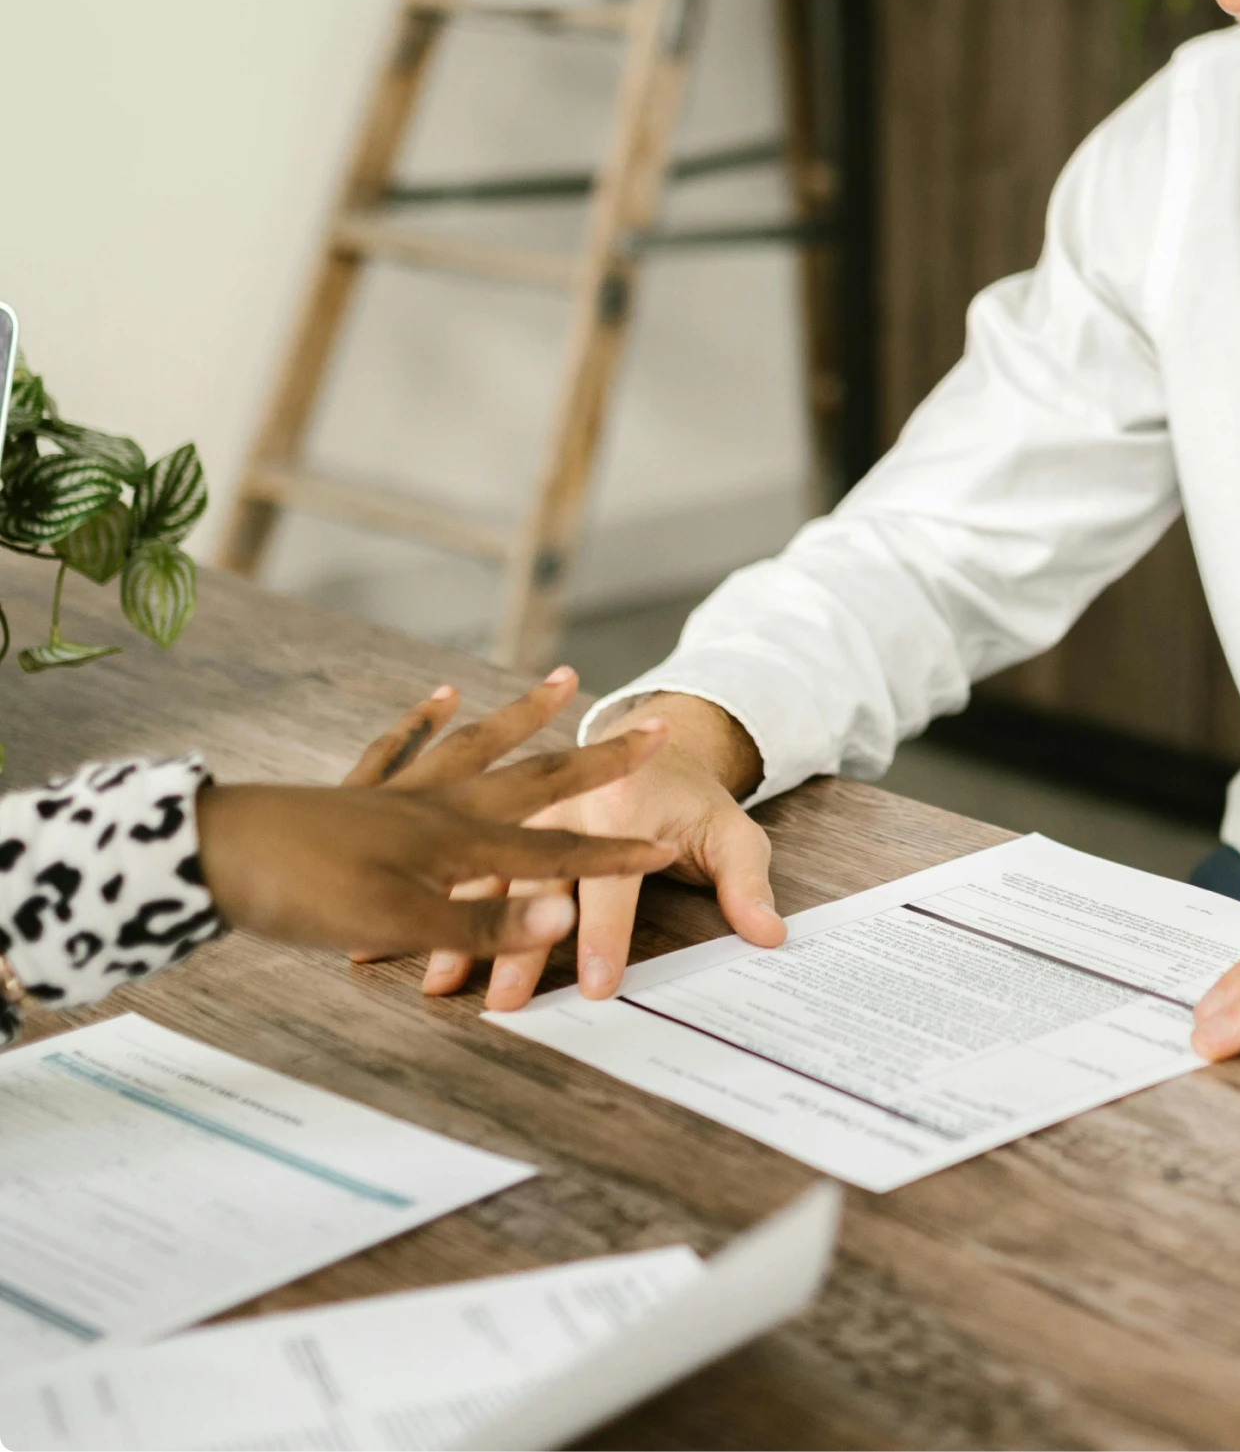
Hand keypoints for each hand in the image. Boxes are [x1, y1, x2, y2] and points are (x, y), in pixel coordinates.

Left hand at [196, 717, 678, 960]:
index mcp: (458, 841)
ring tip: (562, 681)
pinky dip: (423, 723)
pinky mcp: (355, 794)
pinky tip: (437, 700)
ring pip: (476, 747)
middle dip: (598, 759)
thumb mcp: (400, 922)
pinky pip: (399, 750)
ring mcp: (398, 793)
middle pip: (536, 778)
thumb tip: (568, 915)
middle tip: (651, 725)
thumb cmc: (306, 895)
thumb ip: (486, 917)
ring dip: (524, 718)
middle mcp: (440, 806)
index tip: (666, 844)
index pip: (556, 853)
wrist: (211, 856)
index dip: (613, 854)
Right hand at [414, 689, 783, 1012]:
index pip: (615, 883)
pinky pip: (452, 865)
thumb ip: (746, 883)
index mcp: (624, 805)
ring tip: (438, 981)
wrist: (651, 738)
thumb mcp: (730, 831)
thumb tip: (771, 935)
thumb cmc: (691, 800)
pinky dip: (422, 904)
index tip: (598, 988)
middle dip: (521, 946)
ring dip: (461, 928)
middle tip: (506, 1003)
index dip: (608, 937)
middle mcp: (566, 807)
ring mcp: (523, 812)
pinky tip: (382, 943)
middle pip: (541, 885)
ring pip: (487, 876)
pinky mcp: (493, 822)